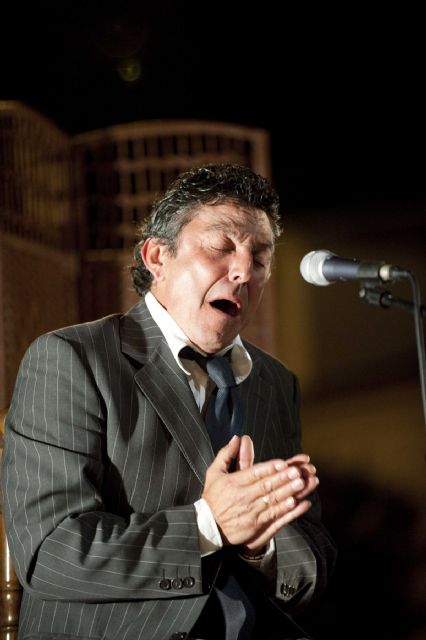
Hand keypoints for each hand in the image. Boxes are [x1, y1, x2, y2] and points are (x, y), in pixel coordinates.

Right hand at [202, 435, 318, 549]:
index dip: (270, 468)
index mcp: (234, 482)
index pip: (255, 473)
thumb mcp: (214, 473)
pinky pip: (273, 516)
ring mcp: (250, 511)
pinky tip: (296, 503)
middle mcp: (243, 496)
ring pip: (272, 500)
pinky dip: (285, 509)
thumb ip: (226, 454)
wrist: (208, 527)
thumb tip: (236, 438)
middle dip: (283, 478)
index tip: (283, 463)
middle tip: (297, 471)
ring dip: (287, 491)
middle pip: (266, 485)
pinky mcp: (255, 525)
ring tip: (300, 484)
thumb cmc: (212, 498)